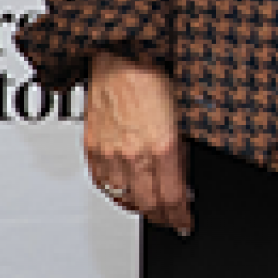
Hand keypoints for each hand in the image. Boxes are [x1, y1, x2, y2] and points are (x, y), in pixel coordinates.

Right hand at [84, 52, 191, 234]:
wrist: (121, 54)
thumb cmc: (155, 74)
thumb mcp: (184, 112)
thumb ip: (183, 149)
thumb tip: (186, 177)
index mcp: (162, 146)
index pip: (172, 199)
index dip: (180, 217)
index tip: (186, 223)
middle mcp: (133, 154)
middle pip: (148, 205)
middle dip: (162, 218)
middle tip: (172, 220)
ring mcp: (110, 152)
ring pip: (123, 198)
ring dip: (139, 208)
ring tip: (152, 208)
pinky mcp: (92, 146)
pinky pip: (101, 183)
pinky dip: (115, 193)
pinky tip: (125, 192)